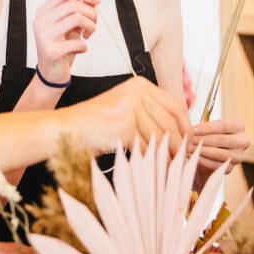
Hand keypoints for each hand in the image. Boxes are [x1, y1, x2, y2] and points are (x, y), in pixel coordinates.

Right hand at [32, 0, 98, 85]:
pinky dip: (85, 46)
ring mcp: (44, 36)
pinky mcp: (51, 52)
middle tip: (93, 24)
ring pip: (77, 18)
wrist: (50, 74)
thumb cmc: (61, 47)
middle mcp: (40, 22)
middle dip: (91, 12)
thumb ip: (77, 12)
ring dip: (91, 27)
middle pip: (73, 4)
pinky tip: (81, 49)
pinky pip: (78, 42)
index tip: (97, 1)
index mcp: (42, 12)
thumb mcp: (68, 26)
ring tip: (88, 35)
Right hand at [67, 75, 192, 155]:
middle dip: (182, 144)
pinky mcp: (123, 126)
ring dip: (169, 155)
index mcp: (139, 84)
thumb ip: (150, 113)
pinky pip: (148, 147)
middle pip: (172, 121)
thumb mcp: (124, 108)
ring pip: (162, 136)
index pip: (176, 105)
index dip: (187, 126)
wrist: (64, 130)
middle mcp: (136, 92)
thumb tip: (182, 132)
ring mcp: (130, 107)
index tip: (189, 143)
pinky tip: (154, 169)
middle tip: (183, 160)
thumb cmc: (95, 124)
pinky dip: (153, 161)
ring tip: (170, 167)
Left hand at [189, 118, 249, 172]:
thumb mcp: (208, 127)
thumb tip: (190, 128)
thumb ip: (202, 126)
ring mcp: (238, 156)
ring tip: (188, 148)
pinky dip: (202, 160)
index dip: (207, 128)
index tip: (193, 129)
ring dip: (201, 150)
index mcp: (239, 126)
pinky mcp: (230, 168)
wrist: (210, 153)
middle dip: (202, 139)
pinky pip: (215, 165)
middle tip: (188, 139)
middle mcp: (242, 141)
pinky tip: (192, 157)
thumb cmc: (208, 135)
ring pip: (218, 153)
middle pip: (221, 140)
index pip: (223, 125)